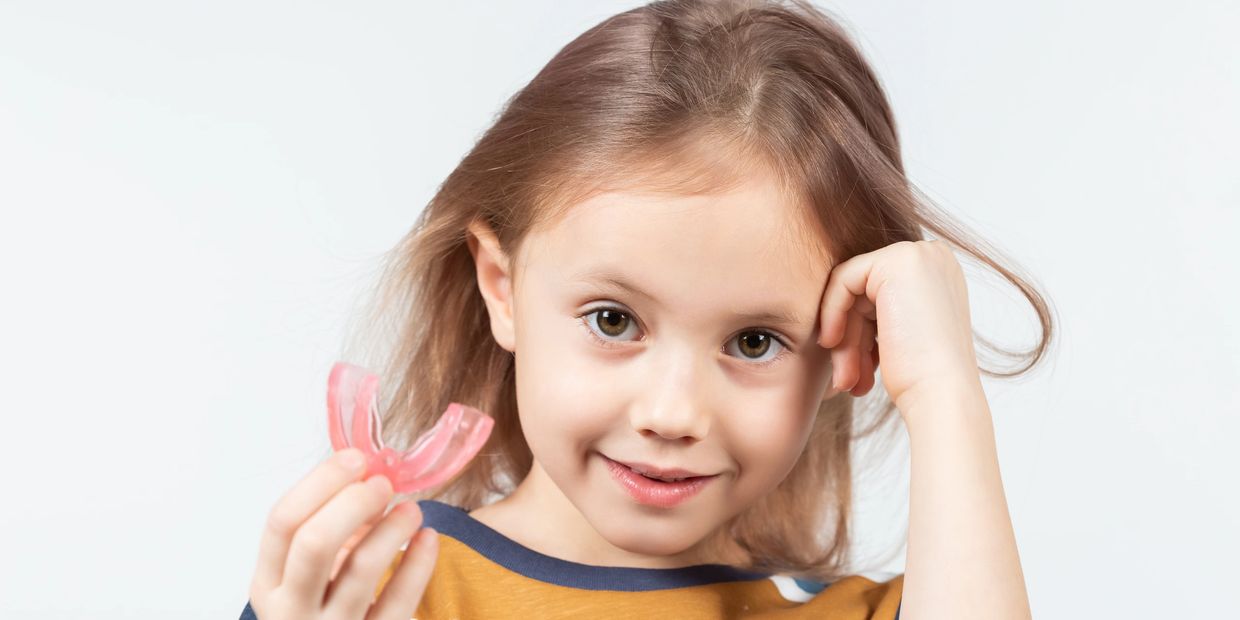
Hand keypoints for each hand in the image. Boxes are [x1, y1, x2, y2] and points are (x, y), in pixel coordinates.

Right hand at [248, 448, 439, 619]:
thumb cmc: (328, 604)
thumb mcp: (316, 570)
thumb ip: (336, 524)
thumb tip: (374, 476)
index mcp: (269, 583)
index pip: (282, 522)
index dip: (321, 482)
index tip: (357, 458)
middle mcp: (291, 610)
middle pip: (315, 542)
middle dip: (353, 502)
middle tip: (384, 483)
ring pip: (362, 569)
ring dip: (392, 528)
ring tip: (412, 510)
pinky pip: (400, 599)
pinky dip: (419, 563)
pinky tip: (428, 538)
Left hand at [817, 240, 980, 416]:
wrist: (941, 396)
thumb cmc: (923, 379)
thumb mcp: (901, 334)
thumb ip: (881, 311)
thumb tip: (843, 309)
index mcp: (939, 272)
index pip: (880, 293)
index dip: (861, 332)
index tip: (854, 370)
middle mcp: (932, 257)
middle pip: (865, 291)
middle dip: (851, 339)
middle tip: (846, 380)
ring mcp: (916, 255)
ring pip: (851, 290)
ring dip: (844, 338)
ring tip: (846, 380)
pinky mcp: (895, 262)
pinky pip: (843, 280)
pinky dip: (832, 313)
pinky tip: (833, 346)